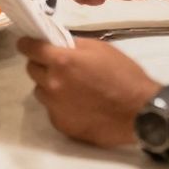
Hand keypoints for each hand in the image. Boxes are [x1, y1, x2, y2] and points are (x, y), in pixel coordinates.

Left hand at [18, 37, 159, 147]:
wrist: (140, 111)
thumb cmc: (124, 75)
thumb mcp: (100, 48)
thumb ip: (73, 45)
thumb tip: (57, 44)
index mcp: (61, 61)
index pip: (28, 48)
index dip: (28, 44)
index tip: (29, 44)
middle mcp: (52, 84)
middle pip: (32, 69)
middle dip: (41, 64)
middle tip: (59, 66)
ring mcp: (55, 107)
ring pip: (40, 91)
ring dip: (50, 86)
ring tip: (71, 88)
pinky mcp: (62, 125)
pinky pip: (52, 110)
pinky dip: (60, 105)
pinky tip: (79, 105)